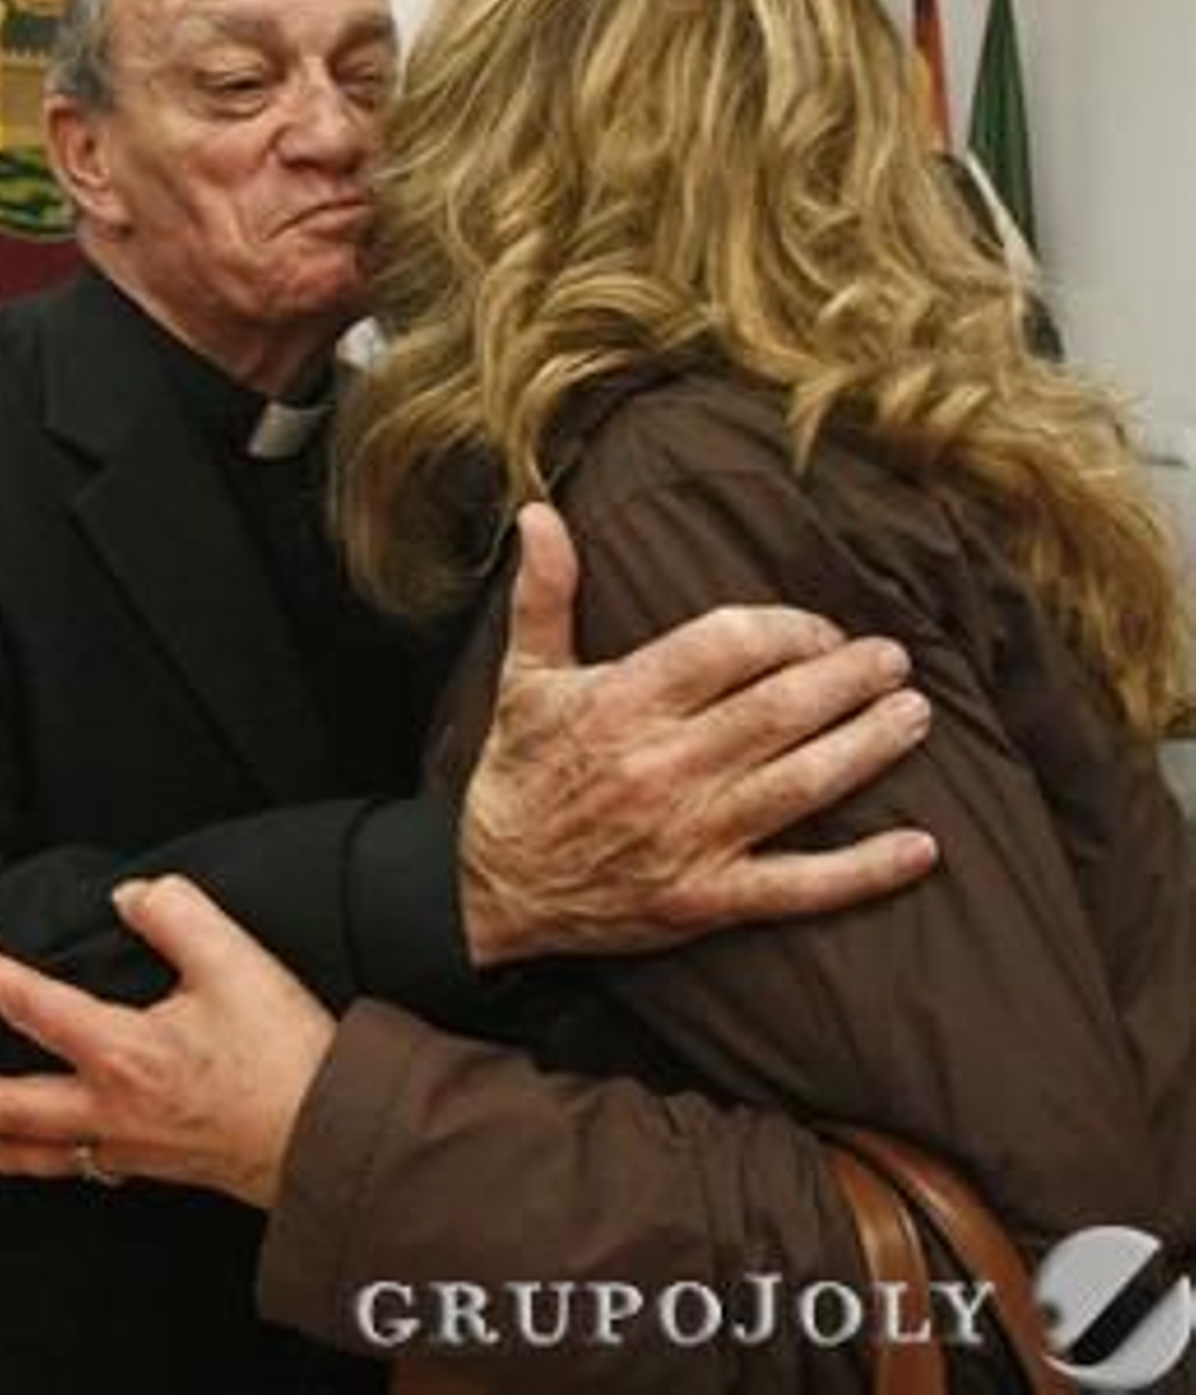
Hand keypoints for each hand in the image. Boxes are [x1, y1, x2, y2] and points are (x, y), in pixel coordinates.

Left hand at [0, 875, 333, 1208]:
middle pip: (11, 1105)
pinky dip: (47, 1170)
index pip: (32, 1005)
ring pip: (41, 1153)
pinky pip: (84, 1172)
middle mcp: (113, 1106)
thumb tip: (128, 896)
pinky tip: (49, 1165)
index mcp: (122, 1050)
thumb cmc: (282, 1052)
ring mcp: (132, 1145)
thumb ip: (176, 911)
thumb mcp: (235, 959)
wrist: (325, 1139)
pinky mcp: (159, 1167)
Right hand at [460, 505, 937, 964]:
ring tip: (915, 714)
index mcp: (622, 703)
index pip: (727, 645)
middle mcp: (661, 766)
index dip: (787, 629)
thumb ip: (544, 593)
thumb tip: (539, 512)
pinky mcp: (707, 900)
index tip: (819, 629)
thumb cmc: (519, 770)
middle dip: (847, 678)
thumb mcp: (524, 675)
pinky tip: (920, 847)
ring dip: (869, 746)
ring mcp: (690, 838)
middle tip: (894, 659)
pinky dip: (864, 870)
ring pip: (801, 784)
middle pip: (778, 709)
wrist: (491, 888)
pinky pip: (800, 887)